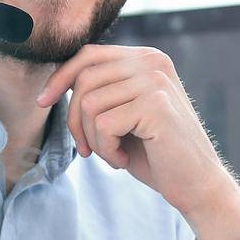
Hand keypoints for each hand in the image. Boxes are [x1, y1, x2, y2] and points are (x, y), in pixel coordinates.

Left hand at [36, 45, 239, 239]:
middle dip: (74, 120)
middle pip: (84, 80)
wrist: (196, 185)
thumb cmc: (155, 153)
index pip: (88, 55)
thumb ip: (100, 92)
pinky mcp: (156, 106)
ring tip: (112, 154)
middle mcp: (152, 62)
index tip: (42, 102)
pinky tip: (123, 160)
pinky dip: (105, 149)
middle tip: (88, 149)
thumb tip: (53, 84)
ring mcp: (156, 81)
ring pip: (89, 104)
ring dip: (92, 139)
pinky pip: (103, 125)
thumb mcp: (122, 115)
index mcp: (145, 59)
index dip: (59, 78)